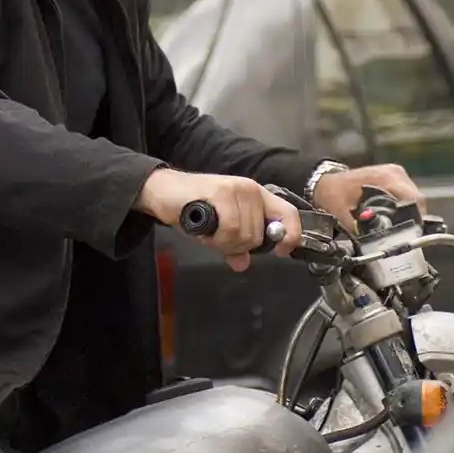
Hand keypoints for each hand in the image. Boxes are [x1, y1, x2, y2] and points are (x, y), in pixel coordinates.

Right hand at [137, 169, 300, 271]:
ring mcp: (237, 189)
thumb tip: (242, 263)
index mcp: (257, 196)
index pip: (288, 214)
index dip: (290, 236)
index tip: (280, 251)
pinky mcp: (222, 192)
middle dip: (238, 246)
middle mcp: (251, 190)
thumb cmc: (191, 207)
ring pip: (245, 234)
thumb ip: (233, 245)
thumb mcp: (217, 230)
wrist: (163, 191)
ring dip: (224, 242)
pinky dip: (216, 238)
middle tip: (217, 239)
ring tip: (209, 233)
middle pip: (260, 235)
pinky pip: (230, 229)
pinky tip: (205, 230)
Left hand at [310, 164, 425, 232]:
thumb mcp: (344, 216)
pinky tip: (394, 217)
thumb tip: (375, 248)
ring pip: (414, 198)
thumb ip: (359, 232)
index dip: (417, 220)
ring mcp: (396, 173)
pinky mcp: (395, 177)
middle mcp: (394, 173)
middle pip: (417, 200)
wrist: (325, 182)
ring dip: (409, 214)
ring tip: (397, 227)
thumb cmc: (333, 195)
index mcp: (384, 178)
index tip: (411, 235)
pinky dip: (404, 207)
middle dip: (413, 220)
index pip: (414, 200)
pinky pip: (407, 195)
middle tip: (403, 236)